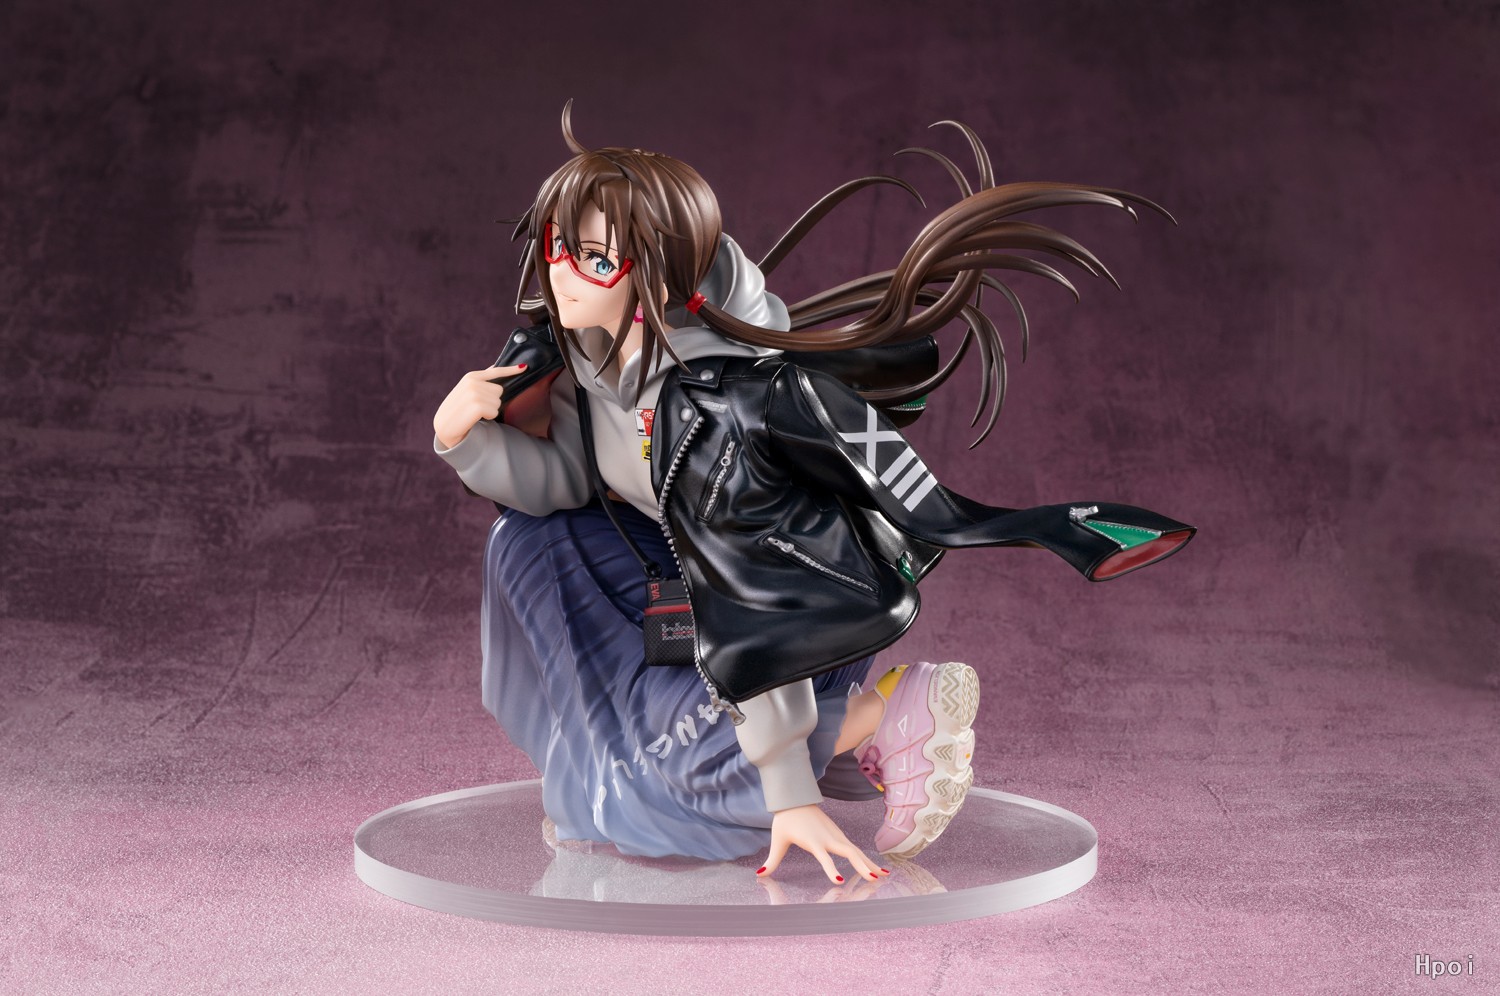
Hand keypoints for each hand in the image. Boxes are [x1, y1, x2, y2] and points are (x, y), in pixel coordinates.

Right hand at [433, 364, 526, 448]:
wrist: (444, 427)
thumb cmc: (457, 410)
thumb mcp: (467, 391)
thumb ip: (481, 381)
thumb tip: (495, 368)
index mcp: (471, 377)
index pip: (495, 371)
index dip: (511, 370)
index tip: (524, 367)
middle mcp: (472, 382)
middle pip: (500, 390)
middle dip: (492, 401)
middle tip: (477, 408)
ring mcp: (474, 393)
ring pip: (498, 402)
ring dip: (490, 410)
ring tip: (475, 413)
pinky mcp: (476, 405)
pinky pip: (494, 411)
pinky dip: (489, 417)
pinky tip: (476, 418)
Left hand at [756, 804, 890, 884]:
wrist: (795, 797)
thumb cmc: (785, 819)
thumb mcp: (778, 839)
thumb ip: (772, 859)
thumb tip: (760, 874)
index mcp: (813, 840)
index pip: (824, 857)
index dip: (831, 869)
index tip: (840, 881)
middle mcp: (828, 837)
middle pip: (849, 852)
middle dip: (861, 866)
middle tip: (873, 880)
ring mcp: (836, 835)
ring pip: (855, 850)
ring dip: (868, 863)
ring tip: (883, 876)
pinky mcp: (838, 834)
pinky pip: (854, 848)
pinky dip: (865, 858)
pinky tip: (875, 868)